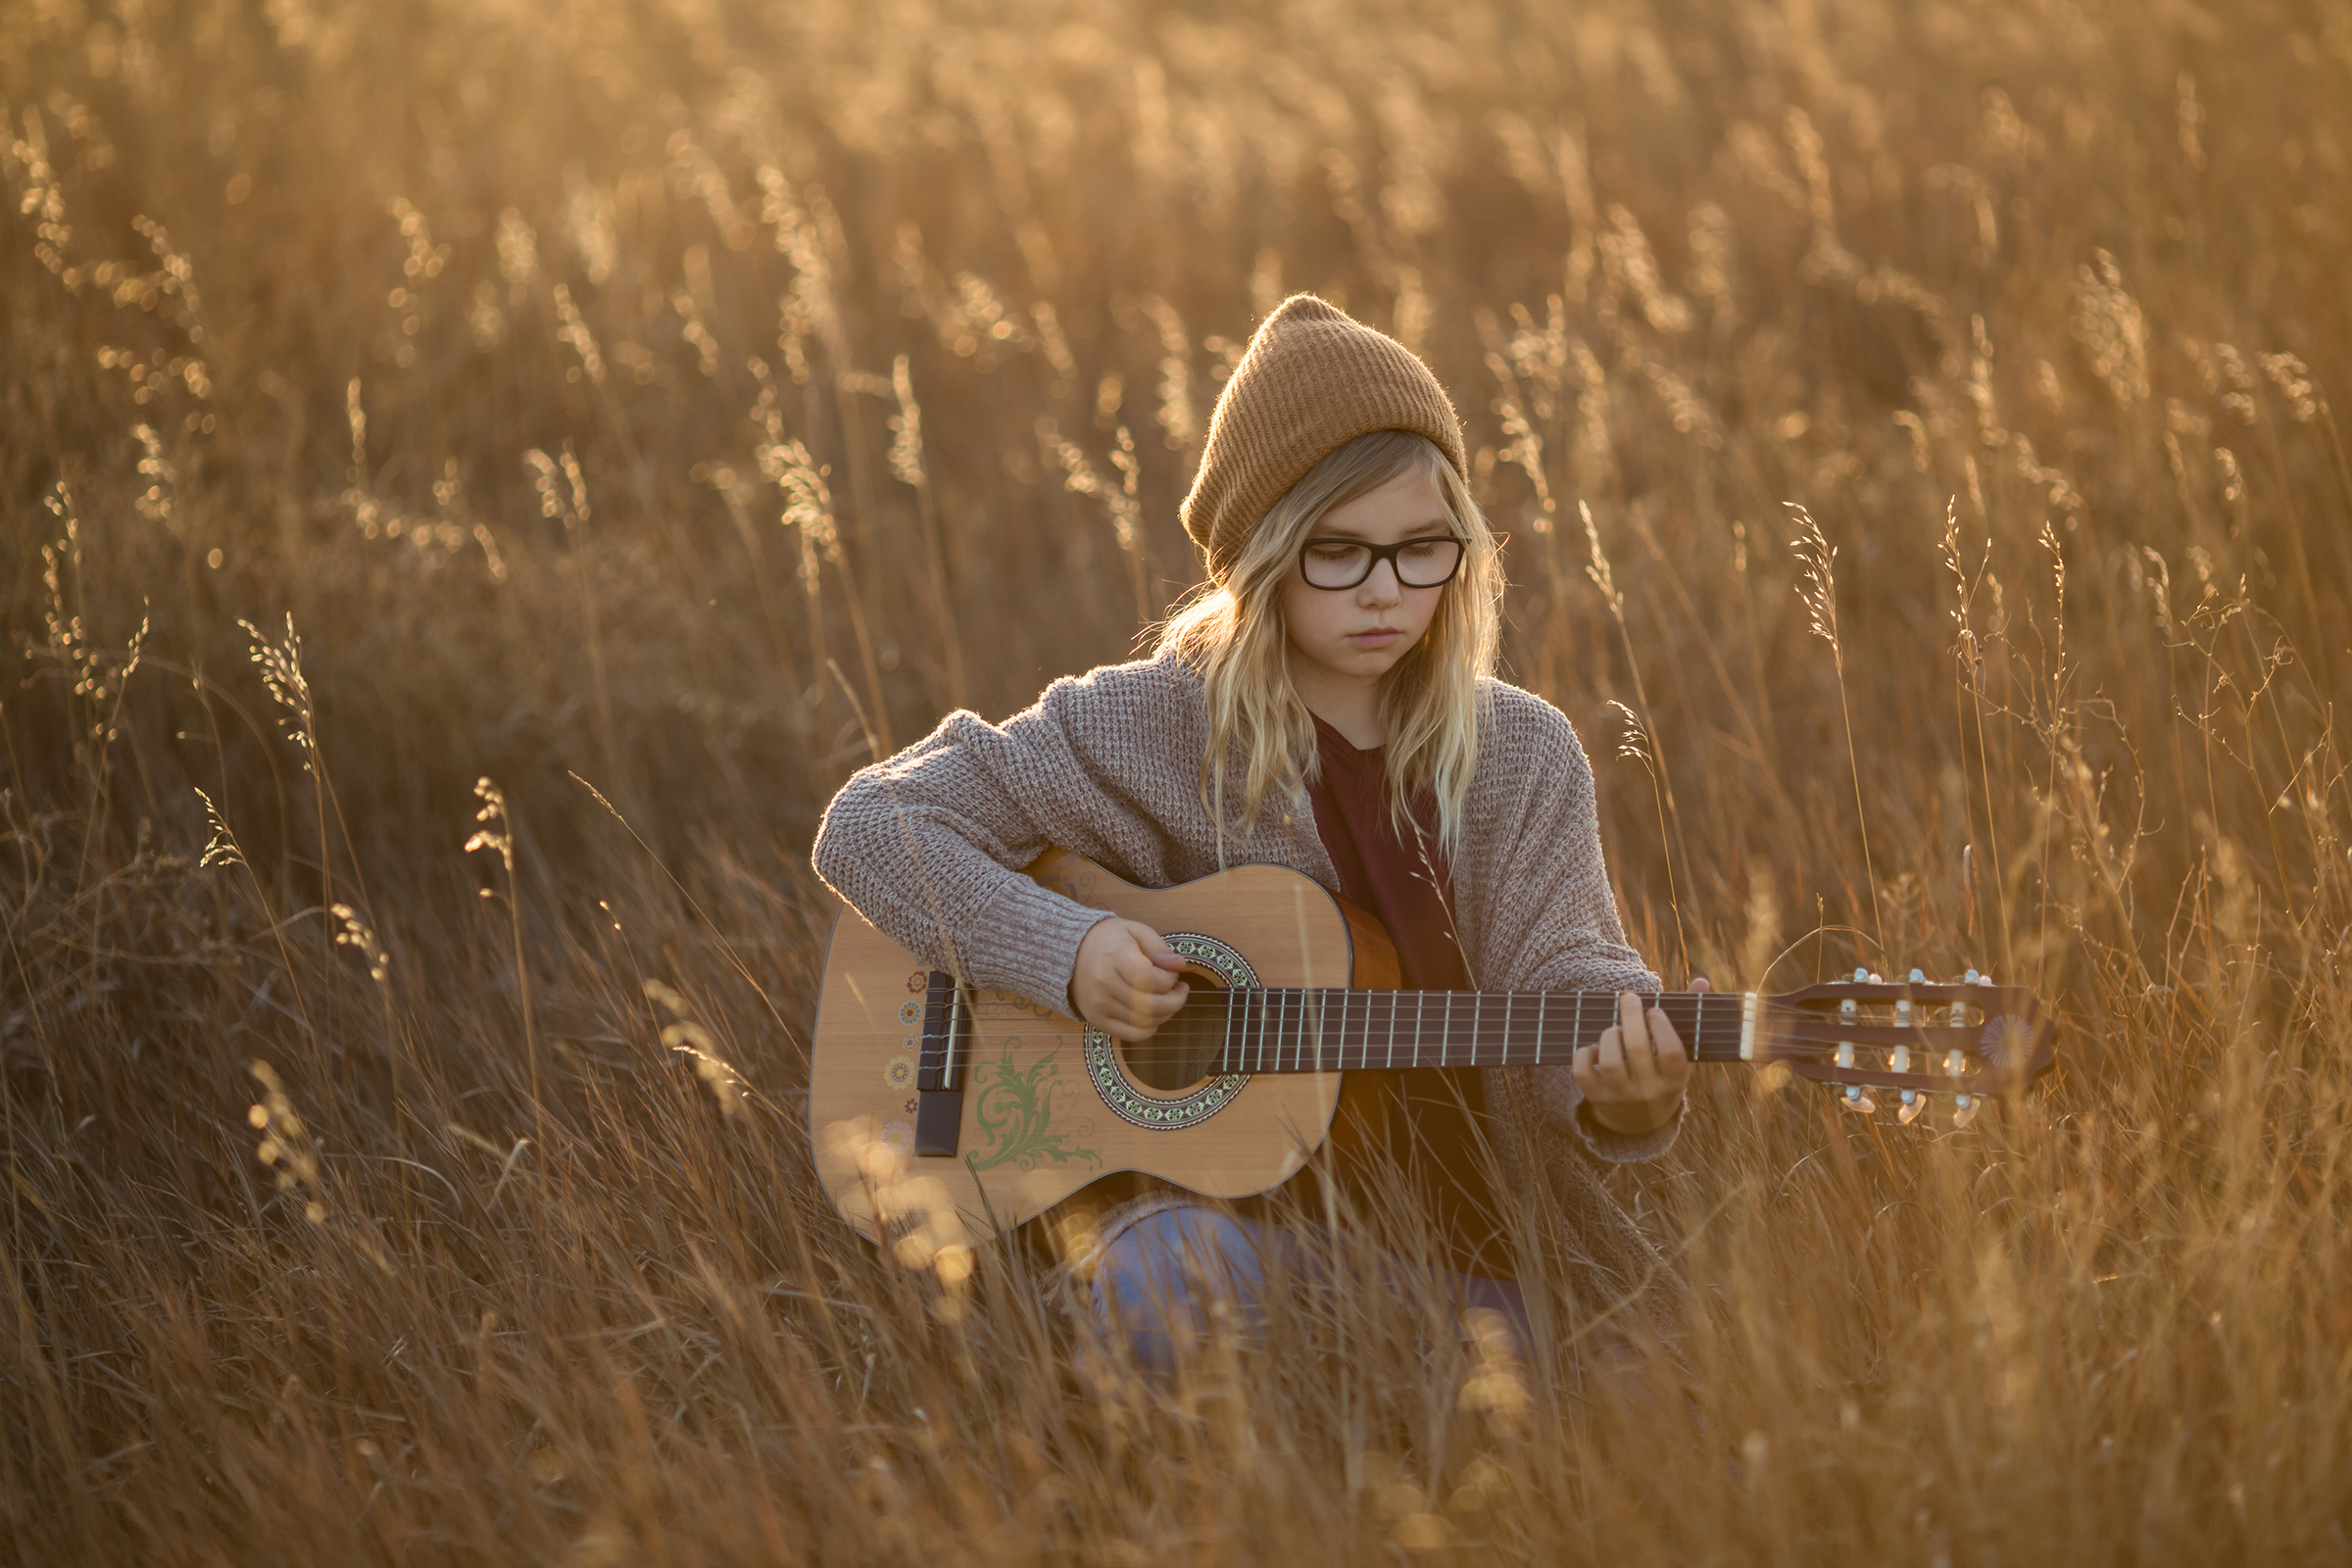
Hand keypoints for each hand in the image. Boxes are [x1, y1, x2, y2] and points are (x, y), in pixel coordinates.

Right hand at [1070, 917, 1190, 1042]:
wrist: (1070, 954)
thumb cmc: (1109, 940)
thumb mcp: (1136, 932)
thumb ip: (1159, 948)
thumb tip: (1180, 965)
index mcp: (1115, 956)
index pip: (1148, 979)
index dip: (1169, 980)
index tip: (1173, 972)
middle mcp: (1104, 983)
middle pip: (1149, 1005)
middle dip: (1175, 1000)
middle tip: (1181, 989)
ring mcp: (1099, 1005)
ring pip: (1144, 1022)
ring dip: (1166, 1014)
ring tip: (1169, 1000)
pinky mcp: (1097, 1020)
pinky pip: (1131, 1034)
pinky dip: (1149, 1028)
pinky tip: (1154, 1015)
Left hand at [1572, 979, 1706, 1136]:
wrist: (1639, 1120)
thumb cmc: (1662, 1073)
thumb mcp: (1681, 1055)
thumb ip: (1690, 1019)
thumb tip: (1702, 981)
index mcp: (1674, 1080)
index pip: (1672, 1053)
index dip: (1662, 1027)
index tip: (1655, 1011)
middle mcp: (1649, 1091)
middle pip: (1637, 1050)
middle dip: (1631, 1017)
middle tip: (1629, 998)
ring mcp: (1621, 1095)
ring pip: (1610, 1061)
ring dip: (1610, 1036)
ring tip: (1615, 1029)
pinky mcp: (1596, 1097)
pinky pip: (1583, 1072)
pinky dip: (1584, 1053)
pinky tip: (1594, 1048)